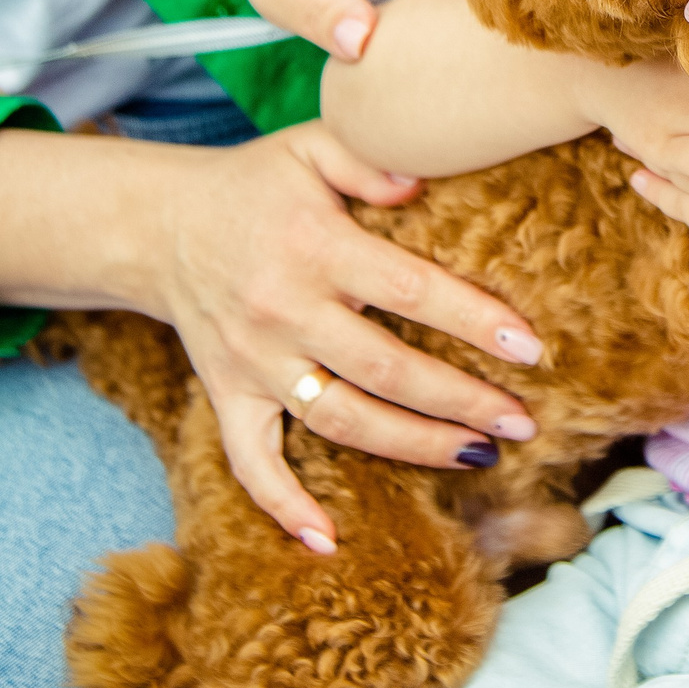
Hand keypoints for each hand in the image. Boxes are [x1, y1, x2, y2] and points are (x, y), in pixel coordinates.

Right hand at [135, 123, 541, 550]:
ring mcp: (253, 361)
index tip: (530, 348)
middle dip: (461, 400)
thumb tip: (421, 183)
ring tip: (477, 456)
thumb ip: (370, 157)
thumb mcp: (310, 146)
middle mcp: (284, 310)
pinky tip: (329, 541)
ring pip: (340, 420)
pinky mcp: (227, 394)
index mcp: (315, 246)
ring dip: (411, 447)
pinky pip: (251, 461)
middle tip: (522, 420)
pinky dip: (284, 506)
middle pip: (385, 369)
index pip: (409, 289)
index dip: (473, 321)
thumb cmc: (256, 184)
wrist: (157, 223)